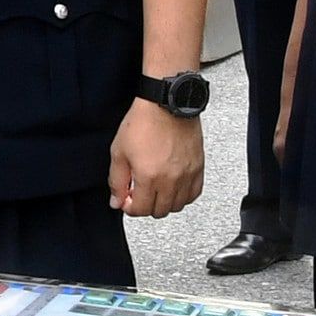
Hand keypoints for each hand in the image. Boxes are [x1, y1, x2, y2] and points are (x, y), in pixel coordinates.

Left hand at [109, 98, 201, 217]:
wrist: (166, 104)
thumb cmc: (143, 122)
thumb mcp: (119, 152)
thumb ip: (116, 181)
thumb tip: (116, 201)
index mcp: (149, 176)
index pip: (141, 210)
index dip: (130, 208)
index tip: (127, 200)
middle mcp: (171, 179)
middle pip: (160, 211)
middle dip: (146, 206)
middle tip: (139, 194)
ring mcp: (188, 174)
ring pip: (178, 206)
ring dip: (164, 203)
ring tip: (155, 189)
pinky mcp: (199, 167)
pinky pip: (194, 194)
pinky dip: (183, 196)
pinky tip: (172, 187)